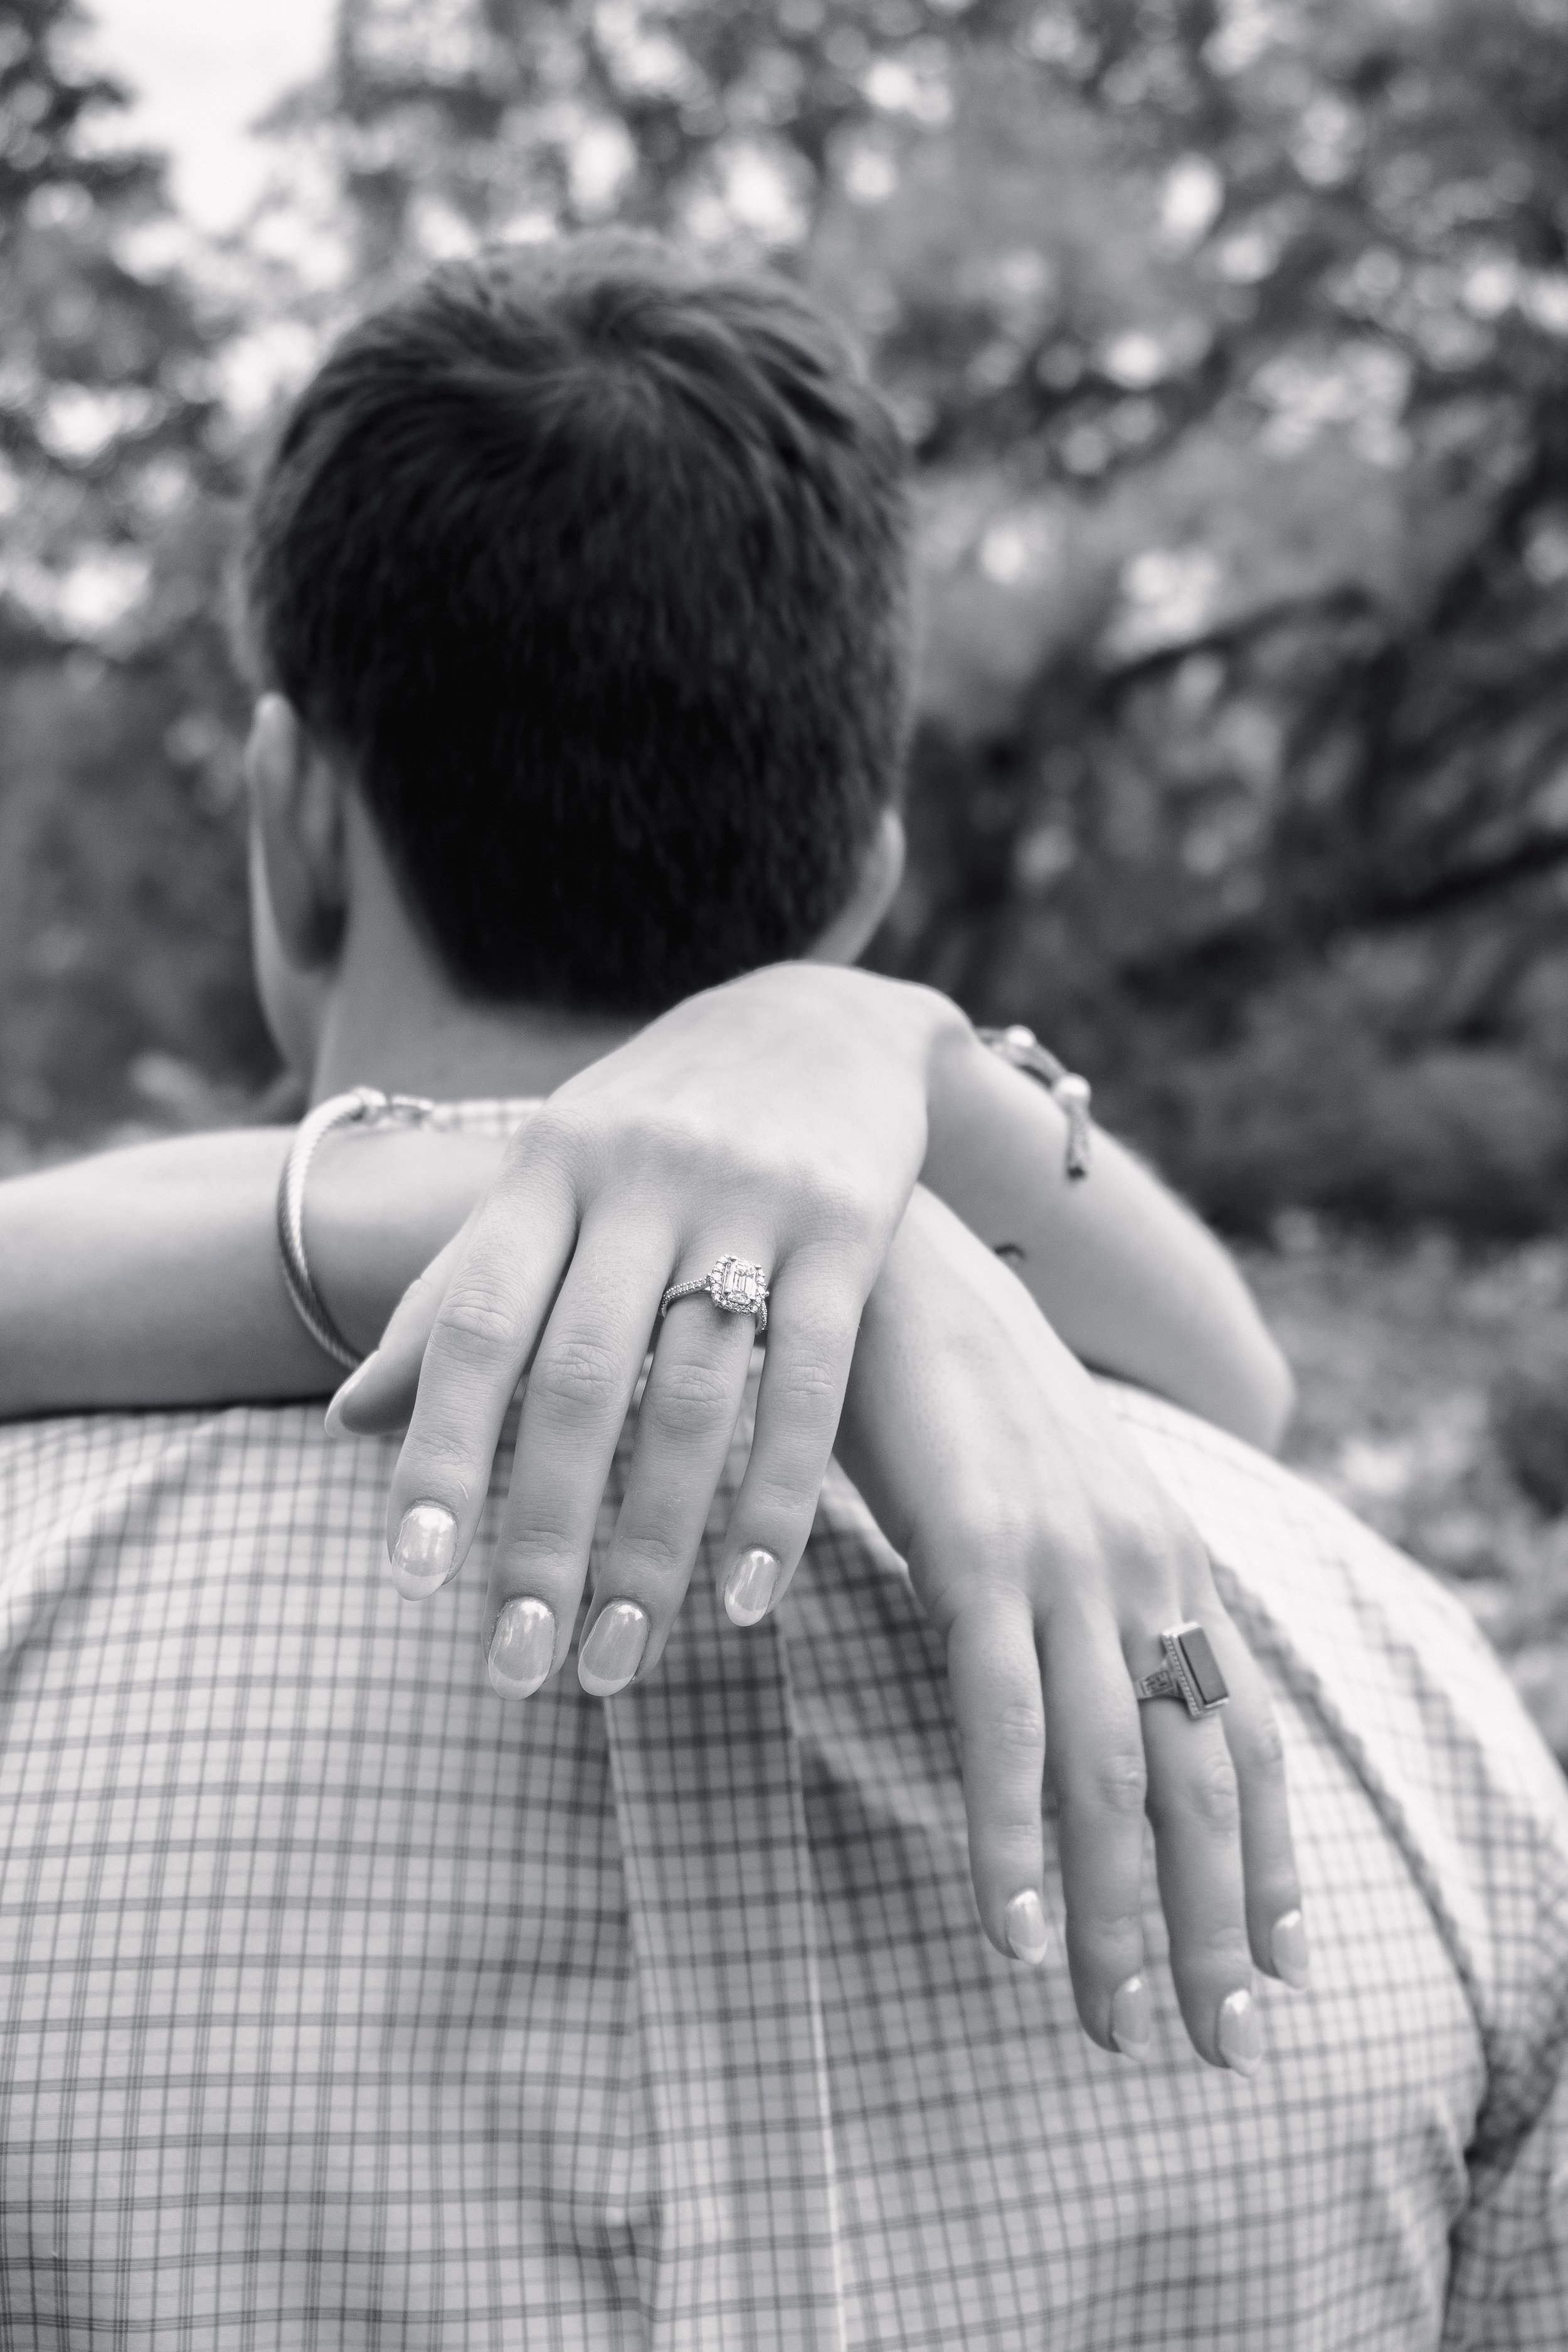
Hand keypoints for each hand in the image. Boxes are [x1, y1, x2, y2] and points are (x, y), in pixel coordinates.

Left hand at [333, 963, 971, 1694]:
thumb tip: (351, 1423)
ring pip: (691, 1397)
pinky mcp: (851, 1227)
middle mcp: (639, 1178)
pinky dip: (777, 1497)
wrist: (820, 1020)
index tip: (415, 1577)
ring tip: (622, 1659)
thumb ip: (456, 1296)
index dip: (441, 1448)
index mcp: (546, 1168)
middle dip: (545, 1534)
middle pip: (579, 1380)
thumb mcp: (544, 1182)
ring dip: (655, 1545)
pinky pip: (809, 1383)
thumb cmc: (652, 1126)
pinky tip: (750, 1596)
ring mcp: (750, 1198)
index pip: (475, 1320)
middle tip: (520, 1665)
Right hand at [836, 1187, 1304, 2072]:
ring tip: (1119, 2027)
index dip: (1268, 1857)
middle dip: (1216, 1928)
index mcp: (1163, 1556)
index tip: (1279, 1965)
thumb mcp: (1042, 1496)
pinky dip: (1012, 1833)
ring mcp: (1068, 1556)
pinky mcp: (979, 1547)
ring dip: (1120, 1915)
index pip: (1243, 1734)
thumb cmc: (952, 1387)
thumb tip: (1073, 1685)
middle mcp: (1141, 1564)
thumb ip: (1073, 1589)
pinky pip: (1007, 1719)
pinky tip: (1013, 1929)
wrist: (894, 1255)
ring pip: (1115, 1772)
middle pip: (1199, 1780)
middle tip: (1220, 2049)